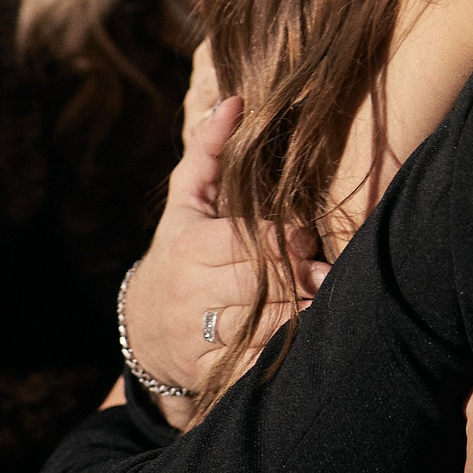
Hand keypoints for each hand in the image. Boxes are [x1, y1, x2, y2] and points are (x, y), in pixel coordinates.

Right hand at [123, 91, 328, 424]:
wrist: (143, 328)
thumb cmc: (179, 249)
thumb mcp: (187, 201)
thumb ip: (209, 150)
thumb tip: (237, 100)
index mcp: (187, 251)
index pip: (248, 243)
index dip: (285, 239)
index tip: (307, 236)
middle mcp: (188, 297)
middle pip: (262, 283)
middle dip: (301, 275)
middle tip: (329, 269)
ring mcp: (198, 337)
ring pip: (265, 324)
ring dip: (302, 311)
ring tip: (326, 297)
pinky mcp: (212, 372)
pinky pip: (258, 361)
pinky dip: (286, 348)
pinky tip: (306, 334)